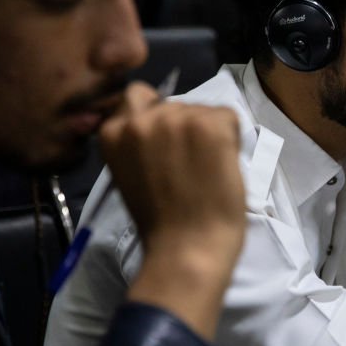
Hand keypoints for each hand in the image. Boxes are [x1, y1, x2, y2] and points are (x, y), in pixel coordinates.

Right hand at [100, 83, 244, 337]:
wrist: (186, 249)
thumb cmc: (161, 223)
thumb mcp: (131, 173)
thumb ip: (140, 145)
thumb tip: (163, 127)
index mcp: (112, 133)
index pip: (137, 96)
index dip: (159, 119)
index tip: (168, 147)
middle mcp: (140, 119)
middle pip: (175, 104)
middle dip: (186, 126)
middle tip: (192, 165)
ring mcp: (176, 120)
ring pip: (203, 109)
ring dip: (209, 131)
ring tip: (206, 170)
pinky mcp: (210, 126)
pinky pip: (229, 116)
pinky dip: (232, 138)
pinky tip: (222, 166)